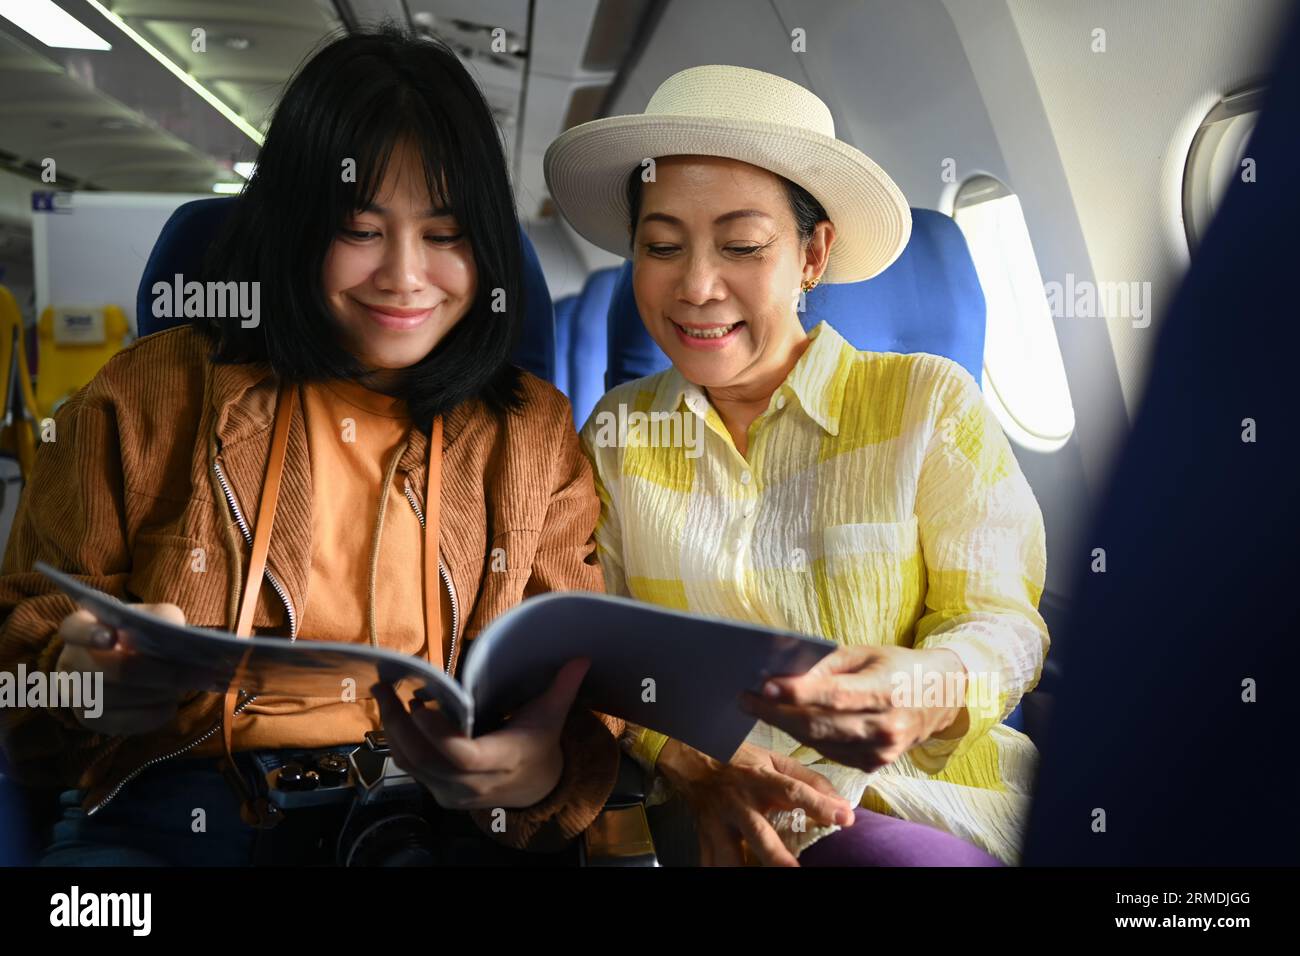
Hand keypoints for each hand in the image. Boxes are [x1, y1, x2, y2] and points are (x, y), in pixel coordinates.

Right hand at [52, 605, 190, 734]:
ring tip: (193, 684)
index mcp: (79, 628)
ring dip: (164, 692)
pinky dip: (156, 712)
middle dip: (164, 671)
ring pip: (124, 697)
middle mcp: (70, 662)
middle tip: (203, 671)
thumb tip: (175, 629)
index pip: (74, 629)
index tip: (111, 636)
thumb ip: (160, 617)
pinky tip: (172, 702)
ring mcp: (78, 695)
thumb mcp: (146, 616)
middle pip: (116, 670)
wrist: (115, 664)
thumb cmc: (134, 635)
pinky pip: (127, 722)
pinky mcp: (92, 721)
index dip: (90, 634)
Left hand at [373, 658, 588, 810]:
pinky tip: (394, 714)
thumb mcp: (552, 716)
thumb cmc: (539, 744)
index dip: (439, 735)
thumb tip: (582, 658)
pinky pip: (411, 769)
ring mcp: (451, 792)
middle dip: (400, 724)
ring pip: (412, 765)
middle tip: (384, 688)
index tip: (421, 705)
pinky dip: (399, 741)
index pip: (464, 756)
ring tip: (384, 694)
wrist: (533, 788)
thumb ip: (563, 687)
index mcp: (502, 761)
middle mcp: (472, 784)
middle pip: (426, 760)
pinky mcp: (437, 792)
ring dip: (393, 730)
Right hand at [657, 740, 854, 866]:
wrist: (691, 757)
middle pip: (758, 833)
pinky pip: (709, 860)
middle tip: (795, 871)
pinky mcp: (705, 835)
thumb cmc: (739, 759)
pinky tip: (729, 875)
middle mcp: (739, 802)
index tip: (844, 818)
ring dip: (742, 868)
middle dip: (777, 857)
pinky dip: (716, 870)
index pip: (793, 791)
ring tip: (758, 879)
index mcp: (759, 778)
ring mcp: (719, 821)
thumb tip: (842, 803)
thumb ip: (808, 780)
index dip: (819, 804)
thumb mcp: (774, 759)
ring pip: (728, 855)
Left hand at [740, 644, 969, 772]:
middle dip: (777, 712)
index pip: (835, 695)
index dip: (798, 693)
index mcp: (886, 691)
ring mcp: (880, 752)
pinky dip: (804, 737)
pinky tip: (784, 721)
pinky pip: (829, 752)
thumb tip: (781, 669)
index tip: (764, 686)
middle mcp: (885, 727)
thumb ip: (826, 664)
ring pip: (819, 742)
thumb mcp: (865, 654)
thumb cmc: (897, 667)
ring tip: (755, 707)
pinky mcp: (873, 766)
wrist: (940, 697)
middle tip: (745, 698)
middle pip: (820, 724)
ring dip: (783, 725)